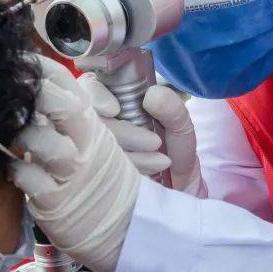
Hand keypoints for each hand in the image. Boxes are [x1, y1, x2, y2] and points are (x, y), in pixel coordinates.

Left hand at [9, 55, 138, 271]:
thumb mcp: (96, 144)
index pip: (72, 88)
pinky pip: (30, 179)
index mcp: (94, 127)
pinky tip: (14, 168)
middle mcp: (85, 145)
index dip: (46, 70)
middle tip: (15, 85)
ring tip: (13, 137)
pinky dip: (18, 171)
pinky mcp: (56, 201)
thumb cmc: (103, 182)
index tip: (23, 60)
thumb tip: (33, 92)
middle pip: (65, 108)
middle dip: (39, 93)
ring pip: (46, 144)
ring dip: (25, 136)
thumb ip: (69, 120)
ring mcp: (71, 173)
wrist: (129, 228)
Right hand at [78, 73, 204, 196]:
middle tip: (155, 142)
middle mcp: (100, 119)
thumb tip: (151, 96)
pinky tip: (153, 170)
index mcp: (116, 98)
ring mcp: (96, 144)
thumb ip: (173, 108)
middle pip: (91, 119)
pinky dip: (129, 169)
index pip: (91, 86)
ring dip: (131, 154)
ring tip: (162, 160)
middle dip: (123, 132)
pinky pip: (102, 168)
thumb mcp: (181, 125)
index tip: (113, 110)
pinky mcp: (97, 169)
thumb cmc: (175, 148)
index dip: (97, 96)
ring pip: (97, 145)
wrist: (178, 185)